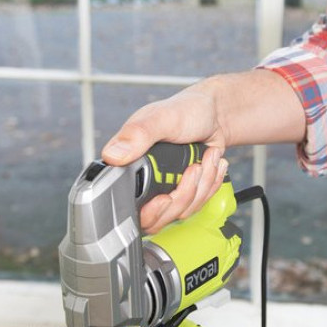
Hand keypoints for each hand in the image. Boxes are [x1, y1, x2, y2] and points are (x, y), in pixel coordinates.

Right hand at [101, 85, 229, 233]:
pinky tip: (210, 164)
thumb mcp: (161, 118)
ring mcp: (165, 188)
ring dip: (202, 184)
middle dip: (184, 194)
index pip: (128, 205)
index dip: (149, 210)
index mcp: (129, 164)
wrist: (214, 115)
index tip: (166, 197)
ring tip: (205, 158)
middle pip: (158, 216)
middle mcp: (144, 180)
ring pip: (182, 211)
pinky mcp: (184, 192)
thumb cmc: (186, 110)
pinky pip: (198, 205)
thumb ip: (137, 134)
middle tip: (194, 168)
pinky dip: (210, 185)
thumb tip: (112, 156)